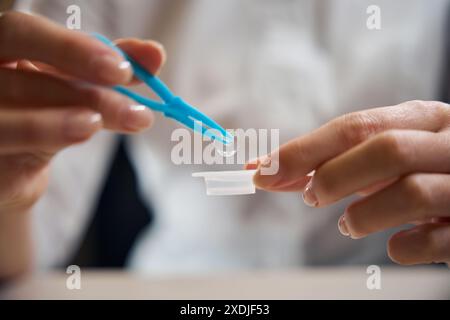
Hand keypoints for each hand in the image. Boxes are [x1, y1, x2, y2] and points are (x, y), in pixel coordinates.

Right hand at [0, 11, 164, 277]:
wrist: (8, 165)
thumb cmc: (42, 112)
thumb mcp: (76, 85)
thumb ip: (111, 67)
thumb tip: (154, 54)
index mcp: (2, 50)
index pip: (25, 33)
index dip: (72, 48)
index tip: (123, 69)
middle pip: (21, 77)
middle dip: (83, 92)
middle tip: (136, 112)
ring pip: (8, 121)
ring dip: (60, 124)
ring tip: (100, 128)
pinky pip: (5, 148)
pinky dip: (41, 142)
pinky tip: (76, 137)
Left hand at [249, 100, 449, 265]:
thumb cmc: (428, 172)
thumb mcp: (391, 157)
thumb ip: (340, 162)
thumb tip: (275, 171)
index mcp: (424, 119)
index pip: (356, 127)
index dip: (303, 150)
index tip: (261, 170)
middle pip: (385, 150)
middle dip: (334, 176)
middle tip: (311, 197)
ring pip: (410, 193)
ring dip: (362, 215)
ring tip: (347, 225)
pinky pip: (433, 242)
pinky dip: (402, 247)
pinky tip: (396, 245)